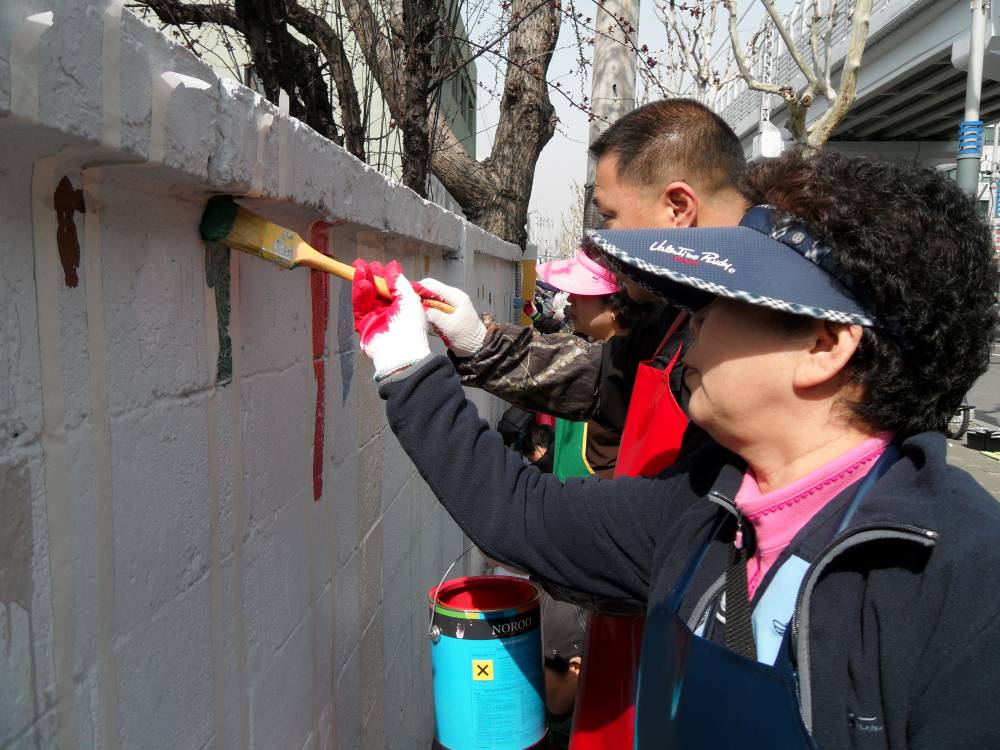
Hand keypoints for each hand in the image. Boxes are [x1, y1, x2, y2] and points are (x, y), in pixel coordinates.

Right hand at [352, 259, 429, 380]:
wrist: (401, 351)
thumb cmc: (411, 326)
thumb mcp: (410, 299)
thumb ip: (399, 282)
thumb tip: (392, 267)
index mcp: (403, 306)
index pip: (391, 288)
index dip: (385, 276)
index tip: (378, 265)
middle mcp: (389, 312)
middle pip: (377, 291)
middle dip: (370, 276)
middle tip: (363, 263)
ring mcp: (375, 318)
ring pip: (366, 296)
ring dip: (363, 281)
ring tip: (360, 268)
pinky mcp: (364, 325)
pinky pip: (359, 307)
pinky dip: (359, 294)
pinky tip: (361, 282)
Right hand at [414, 278, 486, 357]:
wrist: (476, 345)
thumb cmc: (465, 336)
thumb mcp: (449, 327)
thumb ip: (435, 316)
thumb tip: (422, 309)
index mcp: (456, 297)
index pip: (433, 286)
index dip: (419, 288)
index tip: (406, 294)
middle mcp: (454, 295)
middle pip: (431, 288)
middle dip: (420, 293)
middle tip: (408, 302)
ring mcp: (451, 301)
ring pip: (432, 295)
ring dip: (423, 301)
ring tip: (414, 309)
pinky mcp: (449, 308)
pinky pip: (434, 304)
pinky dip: (428, 307)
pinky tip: (424, 315)